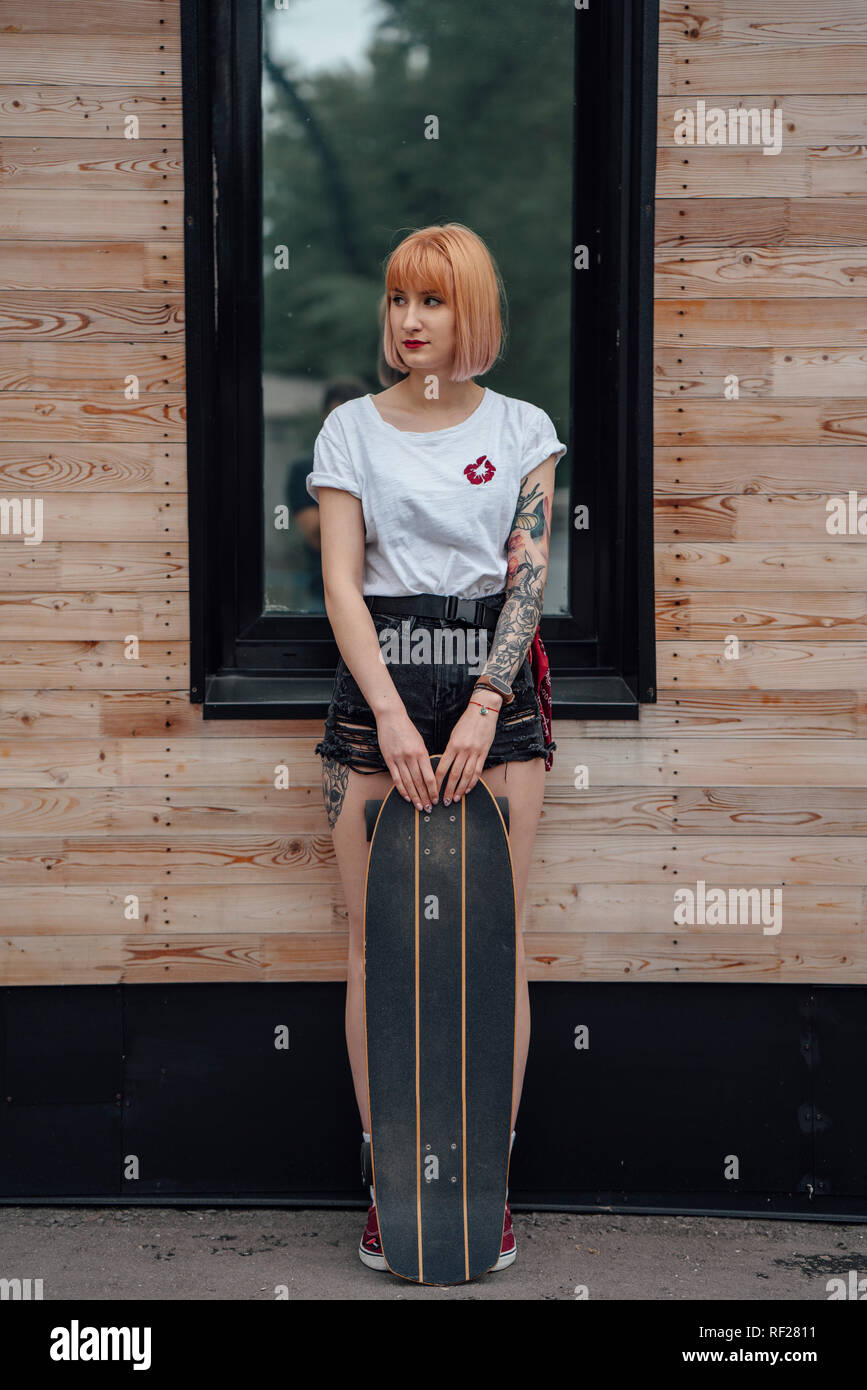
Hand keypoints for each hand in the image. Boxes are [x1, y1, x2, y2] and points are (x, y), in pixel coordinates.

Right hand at [375, 707, 437, 810]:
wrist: (391, 718)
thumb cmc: (407, 729)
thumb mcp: (420, 742)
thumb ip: (423, 758)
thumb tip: (428, 774)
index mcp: (421, 752)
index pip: (429, 776)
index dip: (433, 790)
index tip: (436, 799)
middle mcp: (410, 757)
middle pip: (419, 782)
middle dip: (425, 797)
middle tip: (428, 808)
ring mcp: (399, 759)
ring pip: (408, 783)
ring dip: (414, 796)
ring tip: (419, 806)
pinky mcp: (389, 760)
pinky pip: (396, 778)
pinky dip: (401, 789)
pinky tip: (406, 797)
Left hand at [435, 690, 501, 804]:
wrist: (484, 711)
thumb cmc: (467, 721)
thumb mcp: (454, 734)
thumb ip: (450, 749)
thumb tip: (445, 764)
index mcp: (453, 745)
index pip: (442, 767)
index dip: (437, 781)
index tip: (433, 790)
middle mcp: (463, 750)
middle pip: (454, 775)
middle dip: (448, 790)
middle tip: (444, 800)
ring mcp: (475, 753)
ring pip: (466, 776)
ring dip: (460, 789)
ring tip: (456, 798)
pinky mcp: (484, 753)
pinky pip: (477, 771)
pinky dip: (473, 782)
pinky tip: (468, 789)